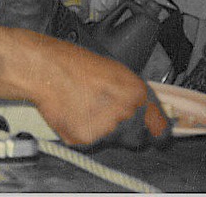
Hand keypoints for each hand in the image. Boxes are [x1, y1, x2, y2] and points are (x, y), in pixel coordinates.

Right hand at [28, 37, 170, 148]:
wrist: (45, 70)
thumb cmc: (75, 64)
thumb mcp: (115, 71)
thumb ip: (135, 94)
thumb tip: (149, 111)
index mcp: (137, 94)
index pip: (161, 128)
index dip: (157, 131)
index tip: (154, 133)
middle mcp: (126, 114)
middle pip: (137, 138)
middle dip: (127, 131)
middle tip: (108, 114)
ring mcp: (106, 130)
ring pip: (113, 141)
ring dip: (104, 131)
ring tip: (85, 107)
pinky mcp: (86, 140)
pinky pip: (90, 142)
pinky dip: (83, 132)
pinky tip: (74, 113)